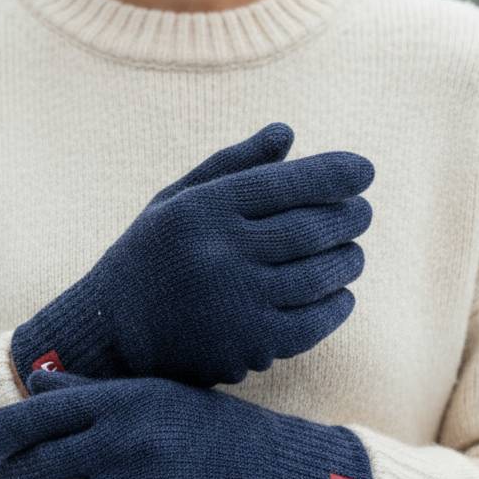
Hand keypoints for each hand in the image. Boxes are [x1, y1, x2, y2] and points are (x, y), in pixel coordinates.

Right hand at [11, 122, 373, 386]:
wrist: (112, 334)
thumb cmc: (153, 254)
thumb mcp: (178, 198)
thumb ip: (234, 164)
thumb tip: (288, 132)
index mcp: (203, 210)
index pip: (286, 182)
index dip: (334, 173)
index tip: (366, 169)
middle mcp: (220, 253)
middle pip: (311, 228)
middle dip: (349, 216)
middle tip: (363, 212)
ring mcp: (237, 303)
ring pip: (320, 274)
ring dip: (349, 259)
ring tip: (353, 251)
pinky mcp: (249, 347)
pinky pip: (314, 322)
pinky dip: (337, 304)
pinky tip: (340, 292)